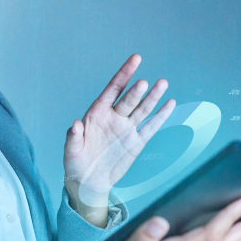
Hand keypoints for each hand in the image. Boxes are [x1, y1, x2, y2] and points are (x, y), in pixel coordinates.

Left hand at [64, 54, 175, 212]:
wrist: (88, 182)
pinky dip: (161, 116)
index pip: (113, 89)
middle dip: (136, 91)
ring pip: (142, 109)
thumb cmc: (76, 163)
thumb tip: (75, 124)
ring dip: (152, 97)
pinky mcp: (136, 142)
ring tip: (163, 83)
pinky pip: (150, 127)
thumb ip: (73, 137)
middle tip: (144, 83)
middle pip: (128, 99)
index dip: (124, 74)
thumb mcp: (71, 151)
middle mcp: (114, 117)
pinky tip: (170, 103)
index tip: (135, 59)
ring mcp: (126, 128)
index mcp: (97, 113)